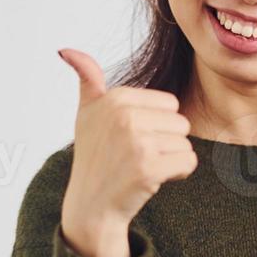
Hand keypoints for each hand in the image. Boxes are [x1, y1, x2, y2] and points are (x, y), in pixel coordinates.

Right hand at [56, 49, 196, 256]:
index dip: (157, 125)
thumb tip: (68, 50)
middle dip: (166, 142)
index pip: (169, 104)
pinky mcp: (149, 168)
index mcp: (115, 99)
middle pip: (181, 122)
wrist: (91, 206)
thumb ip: (87, 80)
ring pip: (185, 143)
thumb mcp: (86, 114)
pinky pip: (189, 162)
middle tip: (137, 157)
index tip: (131, 139)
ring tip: (142, 168)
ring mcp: (136, 142)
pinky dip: (177, 174)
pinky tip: (152, 180)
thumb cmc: (94, 157)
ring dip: (170, 160)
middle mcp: (124, 116)